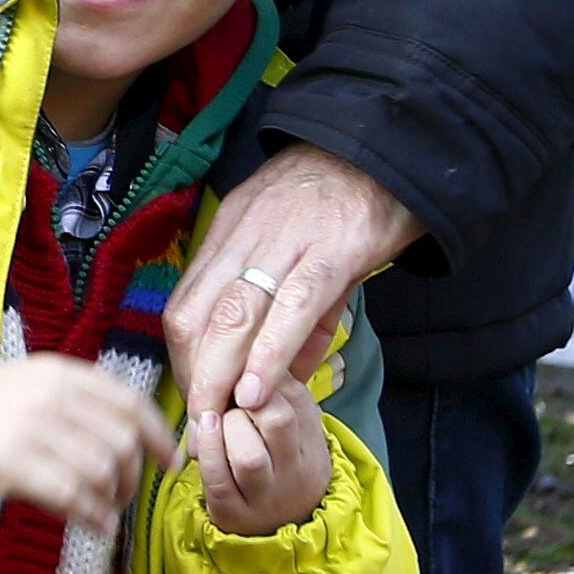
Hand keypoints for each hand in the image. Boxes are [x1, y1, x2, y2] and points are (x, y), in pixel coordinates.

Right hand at [0, 357, 176, 525]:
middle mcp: (49, 396)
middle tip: (122, 496)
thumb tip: (131, 443)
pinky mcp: (11, 463)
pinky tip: (95, 526)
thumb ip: (76, 404)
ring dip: (112, 500)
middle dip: (132, 477)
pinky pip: (72, 495)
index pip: (128, 402)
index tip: (170, 462)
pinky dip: (93, 516)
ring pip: (101, 471)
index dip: (158, 435)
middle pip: (121, 442)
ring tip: (104, 512)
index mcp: (58, 373)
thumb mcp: (29, 388)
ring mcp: (30, 429)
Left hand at [167, 148, 419, 422]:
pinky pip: (291, 308)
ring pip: (234, 316)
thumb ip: (293, 314)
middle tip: (200, 429)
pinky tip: (259, 390)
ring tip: (219, 423)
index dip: (183, 360)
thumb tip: (284, 373)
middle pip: (196, 316)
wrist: (390, 144)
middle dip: (192, 378)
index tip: (192, 402)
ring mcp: (286, 243)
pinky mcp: (333, 251)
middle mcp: (244, 236)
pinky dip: (269, 353)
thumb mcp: (301, 249)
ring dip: (219, 376)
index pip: (185, 306)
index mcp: (230, 233)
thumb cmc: (344, 198)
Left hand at [190, 381, 331, 536]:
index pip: (294, 396)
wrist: (279, 527)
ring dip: (225, 428)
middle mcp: (297, 470)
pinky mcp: (235, 513)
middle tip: (231, 398)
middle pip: (277, 421)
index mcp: (313, 440)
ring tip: (214, 418)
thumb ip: (279, 390)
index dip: (262, 376)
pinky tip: (202, 432)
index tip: (243, 371)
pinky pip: (218, 480)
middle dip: (245, 400)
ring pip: (248, 455)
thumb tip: (252, 344)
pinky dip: (206, 451)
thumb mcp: (293, 425)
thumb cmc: (278, 461)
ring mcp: (268, 495)